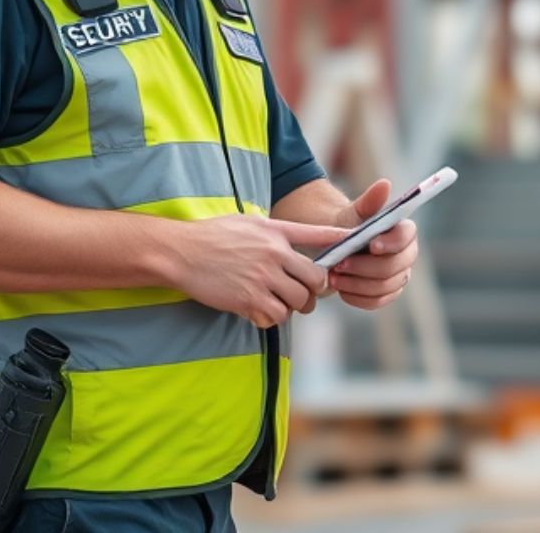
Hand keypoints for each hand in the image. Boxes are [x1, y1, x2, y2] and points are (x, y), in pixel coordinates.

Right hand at [173, 214, 343, 328]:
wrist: (181, 252)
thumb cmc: (211, 236)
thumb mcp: (246, 222)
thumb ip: (272, 232)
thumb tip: (289, 242)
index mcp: (275, 232)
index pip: (318, 234)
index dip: (341, 240)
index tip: (357, 244)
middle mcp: (274, 253)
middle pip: (315, 278)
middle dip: (313, 291)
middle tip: (303, 295)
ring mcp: (263, 277)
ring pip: (299, 301)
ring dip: (293, 306)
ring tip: (278, 303)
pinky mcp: (250, 299)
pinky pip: (277, 316)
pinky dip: (273, 317)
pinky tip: (260, 310)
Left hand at [327, 180, 418, 310]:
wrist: (335, 246)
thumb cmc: (347, 226)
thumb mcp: (353, 212)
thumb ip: (369, 201)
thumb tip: (384, 184)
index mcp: (403, 231)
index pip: (407, 237)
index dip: (392, 242)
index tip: (371, 245)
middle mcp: (406, 254)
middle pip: (395, 267)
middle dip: (366, 267)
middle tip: (339, 263)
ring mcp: (399, 276)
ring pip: (385, 286)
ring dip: (357, 284)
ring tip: (334, 277)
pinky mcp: (387, 293)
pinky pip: (377, 301)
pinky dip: (357, 297)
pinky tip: (341, 289)